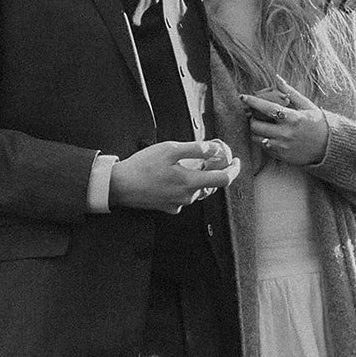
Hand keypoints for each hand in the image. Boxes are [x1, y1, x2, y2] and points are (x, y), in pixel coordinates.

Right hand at [110, 140, 238, 212]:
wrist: (120, 186)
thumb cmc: (143, 165)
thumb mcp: (170, 149)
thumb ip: (195, 149)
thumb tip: (215, 148)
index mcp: (190, 183)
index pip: (223, 180)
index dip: (233, 169)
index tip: (236, 160)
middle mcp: (187, 197)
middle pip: (211, 186)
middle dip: (215, 171)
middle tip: (212, 156)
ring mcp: (178, 204)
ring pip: (198, 191)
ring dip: (200, 179)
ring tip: (194, 164)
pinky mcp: (168, 208)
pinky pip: (184, 197)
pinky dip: (187, 186)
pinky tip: (176, 175)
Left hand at [241, 79, 328, 164]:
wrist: (328, 147)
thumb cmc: (317, 123)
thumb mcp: (306, 105)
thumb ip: (290, 92)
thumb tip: (277, 78)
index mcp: (292, 118)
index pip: (266, 108)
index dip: (252, 101)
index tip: (242, 96)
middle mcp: (285, 133)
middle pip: (256, 125)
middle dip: (251, 118)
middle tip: (251, 113)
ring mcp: (282, 146)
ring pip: (256, 138)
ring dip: (254, 130)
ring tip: (258, 124)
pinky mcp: (281, 156)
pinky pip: (263, 147)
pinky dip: (261, 140)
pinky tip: (266, 134)